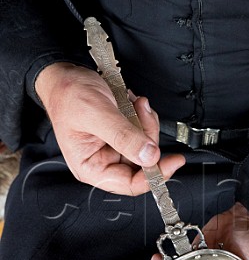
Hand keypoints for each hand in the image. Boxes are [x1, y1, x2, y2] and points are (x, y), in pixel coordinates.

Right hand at [35, 62, 184, 194]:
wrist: (65, 75)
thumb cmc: (68, 95)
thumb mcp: (97, 114)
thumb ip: (124, 136)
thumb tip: (149, 156)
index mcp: (91, 167)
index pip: (129, 184)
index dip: (154, 176)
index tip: (173, 162)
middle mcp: (104, 162)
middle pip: (143, 163)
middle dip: (148, 137)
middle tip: (143, 114)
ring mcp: (115, 149)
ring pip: (147, 147)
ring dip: (146, 123)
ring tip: (136, 104)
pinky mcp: (123, 135)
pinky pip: (144, 133)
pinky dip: (144, 117)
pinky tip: (134, 104)